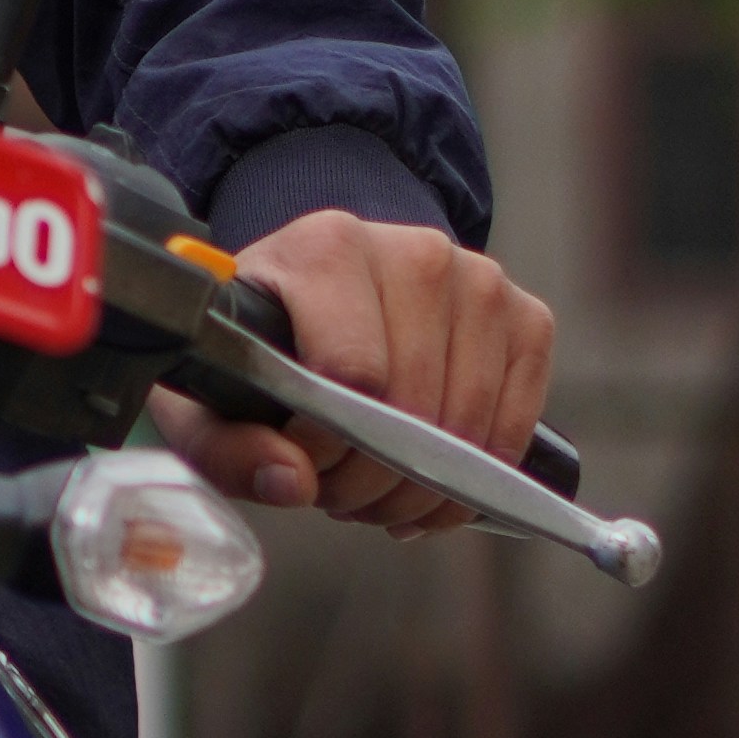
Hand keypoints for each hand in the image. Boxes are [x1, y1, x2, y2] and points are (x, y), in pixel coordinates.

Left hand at [153, 208, 555, 539]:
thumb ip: (229, 446)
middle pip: (414, 406)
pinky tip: (433, 482)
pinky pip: (516, 424)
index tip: (302, 461)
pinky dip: (477, 477)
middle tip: (340, 491)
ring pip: (468, 424)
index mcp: (329, 246)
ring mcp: (480, 280)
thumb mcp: (213, 397)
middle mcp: (416, 250)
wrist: (328, 295)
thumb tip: (291, 482)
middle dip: (373, 478)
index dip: (328, 445)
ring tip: (378, 487)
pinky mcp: (525, 317)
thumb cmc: (269, 348)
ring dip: (423, 486)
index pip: (353, 372)